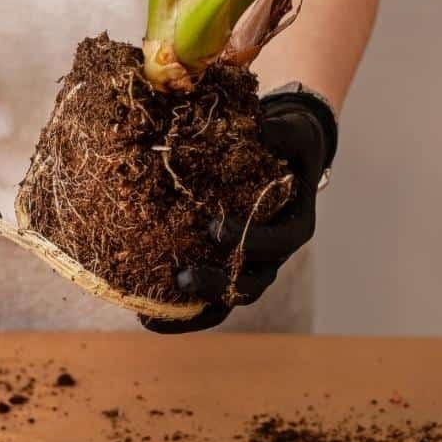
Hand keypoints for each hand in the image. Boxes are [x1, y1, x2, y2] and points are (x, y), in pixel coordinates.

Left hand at [140, 83, 337, 333]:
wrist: (286, 155)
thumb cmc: (291, 143)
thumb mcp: (292, 132)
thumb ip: (280, 131)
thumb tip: (259, 127)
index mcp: (295, 225)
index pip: (278, 243)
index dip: (248, 240)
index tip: (215, 228)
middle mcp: (273, 255)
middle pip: (250, 284)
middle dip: (217, 285)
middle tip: (183, 278)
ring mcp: (249, 266)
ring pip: (227, 300)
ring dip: (194, 308)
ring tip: (152, 313)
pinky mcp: (227, 268)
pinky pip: (208, 300)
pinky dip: (182, 313)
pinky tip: (146, 315)